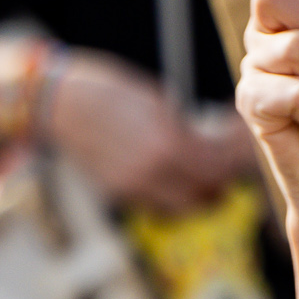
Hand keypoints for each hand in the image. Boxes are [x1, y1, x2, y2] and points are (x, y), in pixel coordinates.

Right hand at [43, 48, 243, 211]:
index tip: (241, 155)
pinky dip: (172, 198)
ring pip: (182, 207)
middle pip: (205, 195)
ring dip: (198, 196)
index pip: (218, 168)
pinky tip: (175, 180)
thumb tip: (212, 147)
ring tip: (207, 181)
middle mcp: (153, 172)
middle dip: (221, 185)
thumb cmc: (108, 90)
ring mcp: (133, 187)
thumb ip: (185, 131)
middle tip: (229, 173)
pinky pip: (157, 205)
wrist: (57, 103)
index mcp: (169, 143)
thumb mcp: (157, 103)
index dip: (234, 163)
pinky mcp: (118, 194)